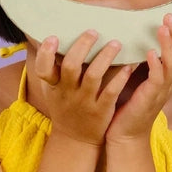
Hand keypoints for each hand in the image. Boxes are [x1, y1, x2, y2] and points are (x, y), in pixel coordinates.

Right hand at [33, 30, 134, 146]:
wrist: (75, 139)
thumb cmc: (65, 106)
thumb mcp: (52, 90)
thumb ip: (52, 68)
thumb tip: (49, 37)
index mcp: (54, 86)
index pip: (43, 69)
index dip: (46, 53)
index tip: (53, 37)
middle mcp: (68, 93)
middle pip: (71, 66)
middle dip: (82, 46)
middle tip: (93, 32)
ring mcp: (84, 102)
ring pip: (94, 75)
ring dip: (105, 57)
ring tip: (116, 43)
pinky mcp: (101, 110)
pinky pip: (111, 91)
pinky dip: (120, 77)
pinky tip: (129, 66)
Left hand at [106, 15, 171, 144]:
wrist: (124, 134)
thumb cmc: (129, 106)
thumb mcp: (140, 82)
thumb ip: (144, 65)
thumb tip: (140, 41)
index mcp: (169, 79)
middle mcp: (169, 84)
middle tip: (170, 17)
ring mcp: (161, 91)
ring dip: (168, 45)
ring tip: (163, 28)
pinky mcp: (148, 98)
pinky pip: (156, 79)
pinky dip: (155, 64)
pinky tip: (150, 53)